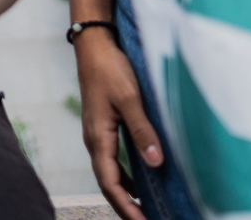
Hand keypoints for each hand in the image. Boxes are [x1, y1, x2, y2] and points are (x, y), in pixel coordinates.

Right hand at [75, 26, 161, 219]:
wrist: (94, 46)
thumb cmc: (110, 69)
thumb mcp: (130, 98)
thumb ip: (143, 130)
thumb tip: (156, 163)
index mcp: (98, 138)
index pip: (110, 183)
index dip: (126, 207)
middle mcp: (95, 140)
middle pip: (108, 183)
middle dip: (125, 206)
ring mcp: (97, 134)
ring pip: (110, 173)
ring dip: (125, 193)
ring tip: (144, 210)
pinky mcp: (103, 127)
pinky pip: (113, 160)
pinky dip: (126, 176)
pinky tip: (141, 181)